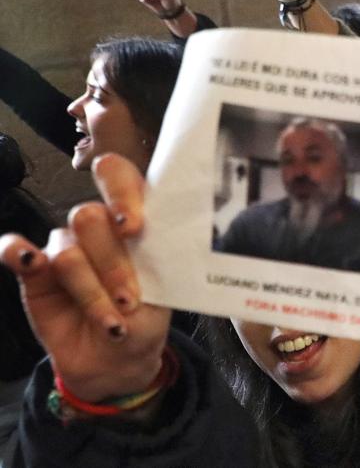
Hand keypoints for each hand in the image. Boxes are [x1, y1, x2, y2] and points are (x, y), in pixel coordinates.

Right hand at [0, 154, 170, 402]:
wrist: (116, 358)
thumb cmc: (146, 318)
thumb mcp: (163, 293)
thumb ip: (150, 258)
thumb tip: (133, 232)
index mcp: (135, 221)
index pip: (123, 181)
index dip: (123, 194)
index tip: (132, 226)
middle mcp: (98, 228)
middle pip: (91, 217)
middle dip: (111, 263)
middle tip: (128, 299)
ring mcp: (66, 247)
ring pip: (68, 250)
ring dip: (89, 289)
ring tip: (111, 320)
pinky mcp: (35, 271)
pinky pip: (16, 250)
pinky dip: (17, 251)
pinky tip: (29, 260)